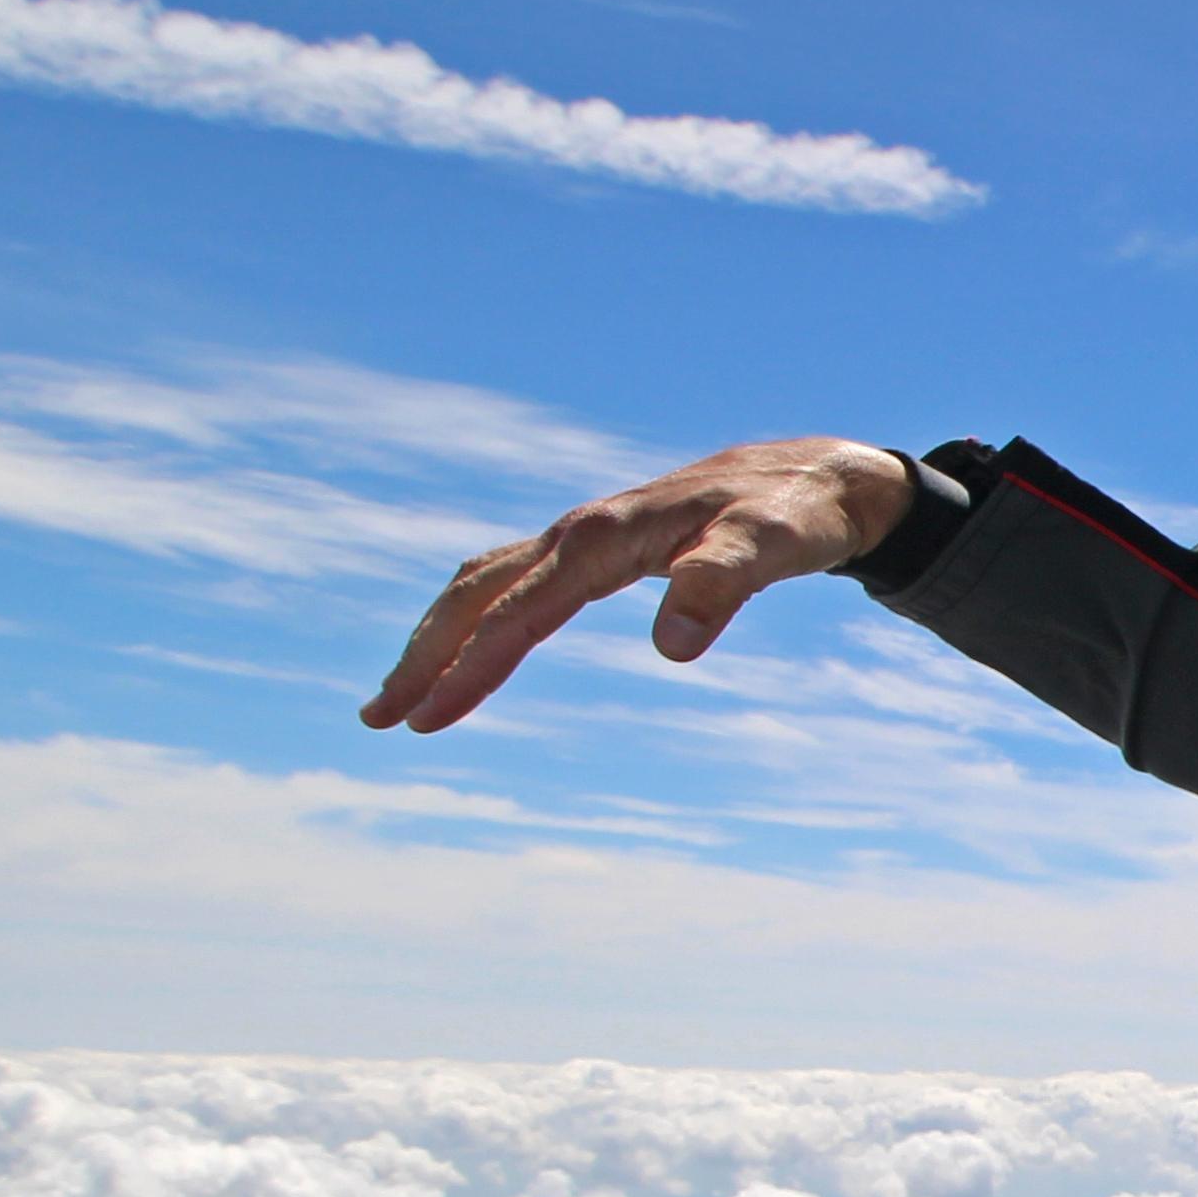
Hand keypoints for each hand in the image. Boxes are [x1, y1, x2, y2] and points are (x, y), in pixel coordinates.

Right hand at [365, 436, 916, 734]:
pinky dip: (478, 615)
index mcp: (605, 538)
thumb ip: (723, 583)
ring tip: (404, 699)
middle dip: (425, 656)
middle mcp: (581, 533)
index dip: (471, 666)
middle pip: (477, 594)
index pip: (520, 611)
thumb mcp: (774, 548)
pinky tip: (471, 648)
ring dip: (438, 637)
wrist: (817, 476)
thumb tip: (674, 645)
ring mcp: (585, 538)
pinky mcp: (600, 547)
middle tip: (380, 720)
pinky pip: (516, 581)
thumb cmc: (795, 514)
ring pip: (486, 584)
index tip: (428, 719)